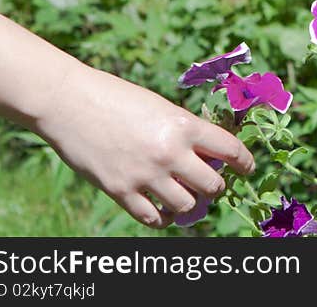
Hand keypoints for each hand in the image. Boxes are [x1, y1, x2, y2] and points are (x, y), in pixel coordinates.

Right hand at [37, 63, 254, 228]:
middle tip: (212, 183)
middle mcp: (169, 153)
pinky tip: (164, 210)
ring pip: (187, 206)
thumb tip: (210, 154)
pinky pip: (153, 218)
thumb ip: (185, 130)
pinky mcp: (120, 191)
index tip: (247, 168)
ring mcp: (145, 175)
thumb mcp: (161, 107)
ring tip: (186, 196)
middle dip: (217, 186)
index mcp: (184, 125)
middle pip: (213, 185)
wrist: (69, 101)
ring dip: (191, 204)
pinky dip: (164, 218)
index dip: (245, 162)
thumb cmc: (117, 97)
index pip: (231, 150)